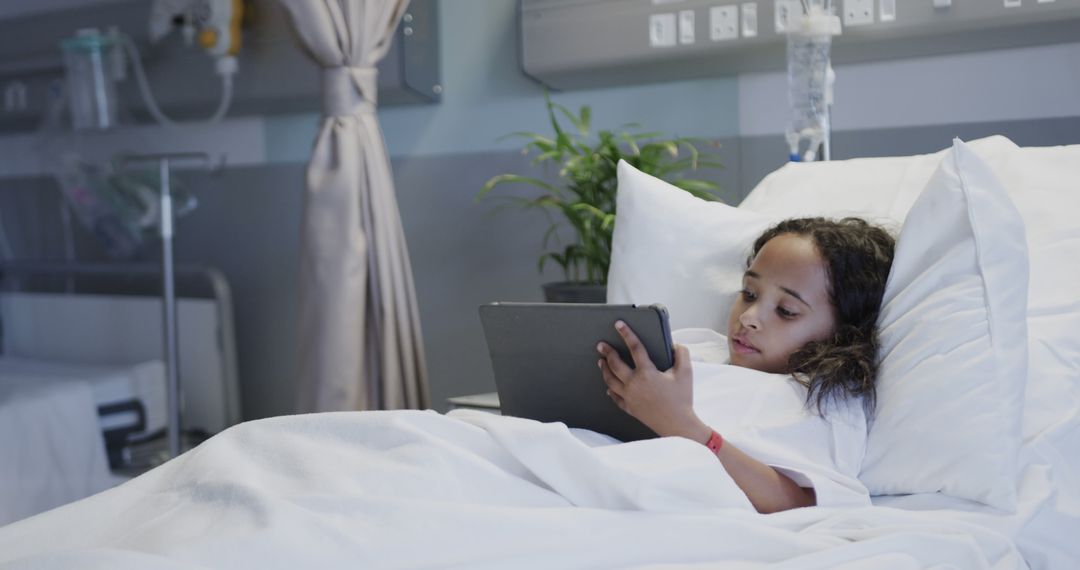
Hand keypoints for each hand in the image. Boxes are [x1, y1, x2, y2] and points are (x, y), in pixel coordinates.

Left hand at [597, 321, 707, 441]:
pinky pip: (615, 397)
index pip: (635, 348)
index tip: (619, 324)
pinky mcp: (629, 408)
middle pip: (615, 364)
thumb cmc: (682, 399)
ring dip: (605, 369)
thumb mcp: (686, 373)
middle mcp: (634, 384)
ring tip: (601, 361)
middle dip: (607, 352)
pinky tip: (609, 386)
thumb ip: (681, 353)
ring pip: (610, 380)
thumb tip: (674, 345)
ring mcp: (629, 397)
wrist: (678, 425)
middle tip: (601, 345)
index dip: (627, 334)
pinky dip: (610, 390)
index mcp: (647, 373)